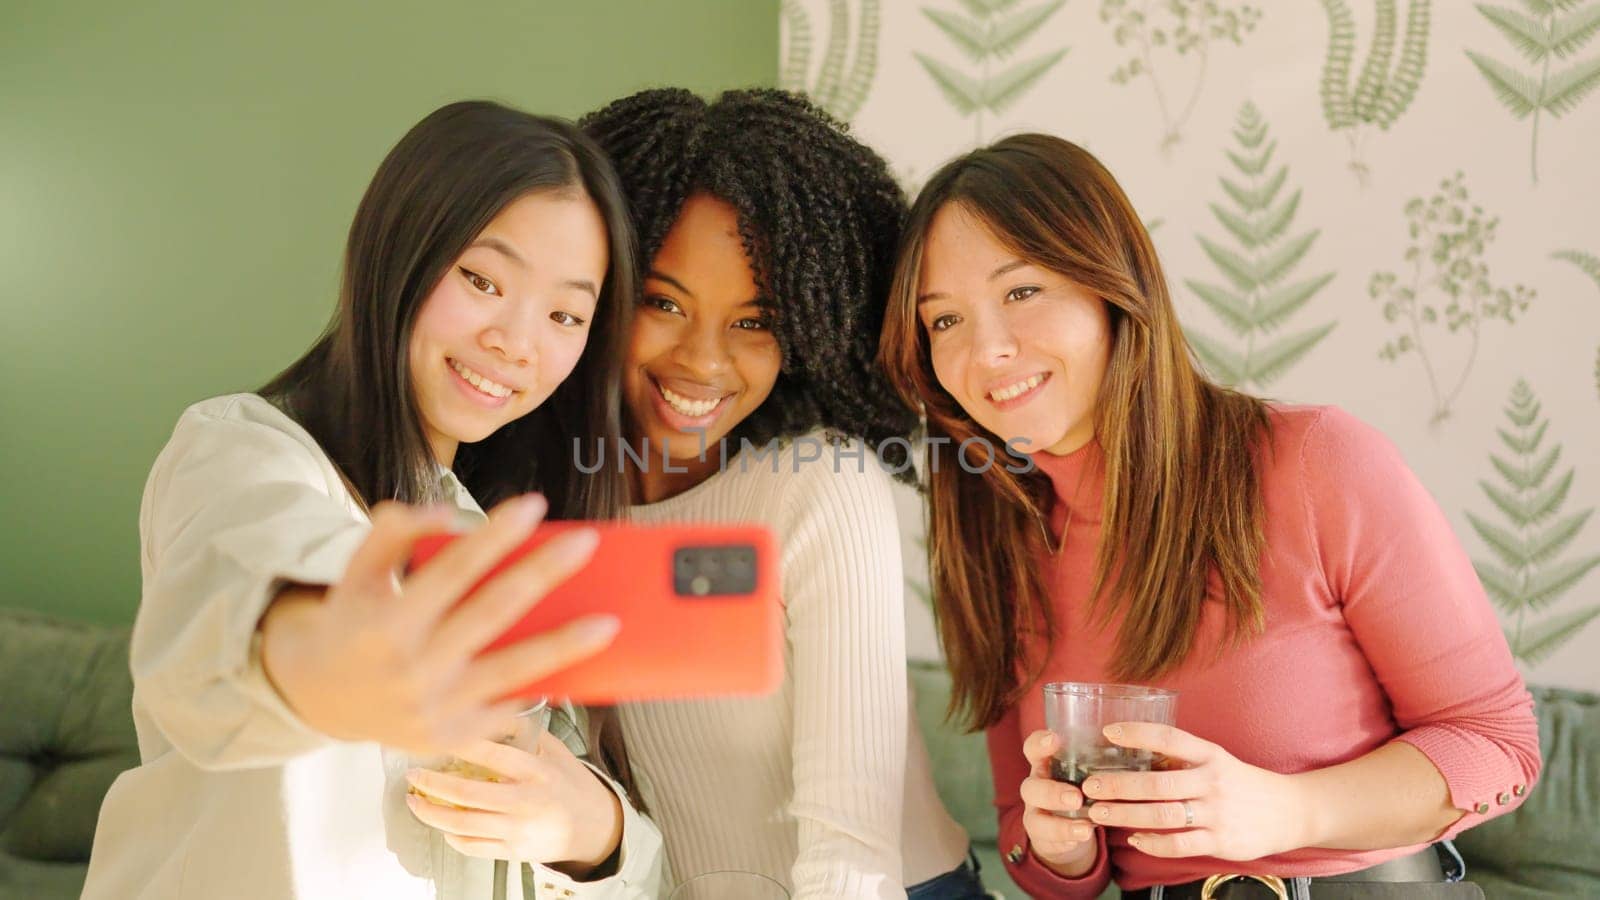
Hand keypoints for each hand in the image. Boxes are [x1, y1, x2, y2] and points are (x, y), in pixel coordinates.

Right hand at [259, 495, 617, 755]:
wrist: (318, 696)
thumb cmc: (354, 619)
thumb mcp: (357, 570)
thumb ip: (395, 531)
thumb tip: (450, 513)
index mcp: (387, 623)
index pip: (452, 570)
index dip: (495, 536)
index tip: (534, 505)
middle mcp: (412, 669)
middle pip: (492, 613)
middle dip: (543, 575)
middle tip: (587, 543)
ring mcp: (434, 709)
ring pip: (513, 671)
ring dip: (565, 647)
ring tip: (611, 623)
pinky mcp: (452, 737)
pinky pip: (509, 707)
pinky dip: (544, 685)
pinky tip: (583, 665)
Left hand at [404, 731, 622, 875]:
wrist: (595, 827)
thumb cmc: (572, 785)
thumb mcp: (557, 751)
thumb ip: (527, 731)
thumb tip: (495, 704)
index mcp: (537, 771)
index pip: (490, 754)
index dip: (457, 743)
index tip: (434, 733)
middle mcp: (526, 801)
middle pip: (466, 794)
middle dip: (431, 783)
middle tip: (413, 774)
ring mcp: (518, 830)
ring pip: (462, 824)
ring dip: (430, 813)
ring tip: (414, 801)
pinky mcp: (513, 851)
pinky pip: (472, 846)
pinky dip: (450, 836)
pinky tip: (441, 824)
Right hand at [1019, 729, 1099, 876]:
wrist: (1066, 826)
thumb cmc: (1081, 786)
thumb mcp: (1085, 768)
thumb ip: (1100, 757)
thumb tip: (1138, 740)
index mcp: (1045, 763)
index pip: (1033, 748)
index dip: (1040, 743)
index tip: (1055, 739)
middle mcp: (1036, 786)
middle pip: (1032, 787)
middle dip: (1052, 793)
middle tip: (1076, 798)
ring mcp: (1037, 813)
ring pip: (1037, 818)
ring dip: (1061, 823)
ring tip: (1086, 827)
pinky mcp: (1043, 835)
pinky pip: (1050, 839)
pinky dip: (1068, 837)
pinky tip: (1084, 835)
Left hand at [1079, 722, 1308, 860]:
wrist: (1289, 811)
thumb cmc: (1242, 783)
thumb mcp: (1217, 760)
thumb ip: (1182, 758)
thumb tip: (1134, 751)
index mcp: (1210, 754)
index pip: (1170, 737)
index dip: (1138, 733)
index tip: (1108, 732)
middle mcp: (1212, 781)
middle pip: (1157, 782)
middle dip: (1118, 785)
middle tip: (1089, 787)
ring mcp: (1216, 813)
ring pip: (1162, 814)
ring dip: (1125, 814)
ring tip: (1099, 813)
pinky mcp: (1221, 841)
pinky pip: (1179, 844)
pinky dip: (1153, 843)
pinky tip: (1134, 839)